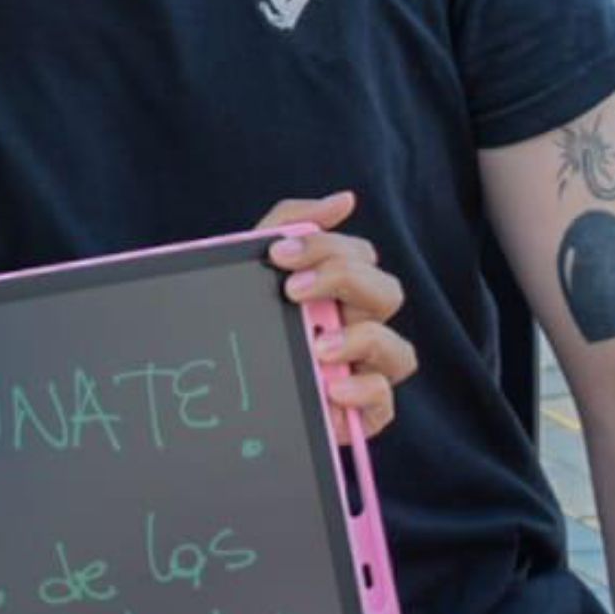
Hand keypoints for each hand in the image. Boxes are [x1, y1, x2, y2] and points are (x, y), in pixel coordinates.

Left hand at [253, 190, 416, 443]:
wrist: (214, 375)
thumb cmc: (244, 312)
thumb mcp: (256, 262)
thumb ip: (295, 222)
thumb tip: (346, 199)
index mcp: (339, 289)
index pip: (361, 255)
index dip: (326, 248)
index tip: (279, 255)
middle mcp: (359, 326)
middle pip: (388, 293)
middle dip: (345, 282)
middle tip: (293, 291)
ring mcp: (363, 372)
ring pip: (400, 351)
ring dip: (361, 341)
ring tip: (318, 346)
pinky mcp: (359, 414)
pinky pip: (385, 402)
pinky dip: (365, 393)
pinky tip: (332, 389)